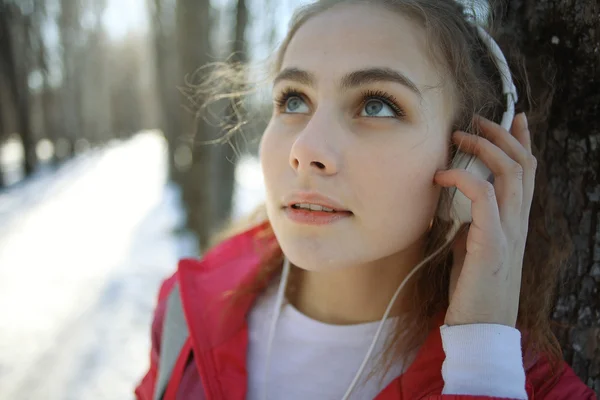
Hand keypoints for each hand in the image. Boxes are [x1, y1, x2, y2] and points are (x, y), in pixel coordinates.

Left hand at [433, 113, 535, 327]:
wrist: (480, 329)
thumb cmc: (473, 291)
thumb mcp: (473, 250)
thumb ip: (473, 226)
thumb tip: (459, 206)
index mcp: (515, 223)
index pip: (527, 174)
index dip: (523, 143)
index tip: (515, 118)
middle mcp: (518, 223)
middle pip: (522, 166)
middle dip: (501, 135)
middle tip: (478, 118)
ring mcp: (509, 232)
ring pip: (510, 174)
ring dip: (485, 148)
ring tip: (460, 134)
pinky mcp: (492, 244)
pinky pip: (484, 197)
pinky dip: (464, 178)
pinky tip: (442, 173)